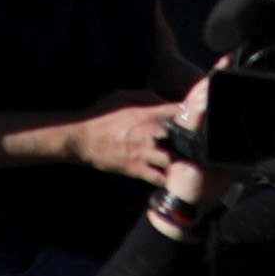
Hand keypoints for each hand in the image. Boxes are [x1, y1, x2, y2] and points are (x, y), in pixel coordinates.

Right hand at [66, 96, 193, 183]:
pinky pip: (160, 178)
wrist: (80, 138)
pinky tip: (165, 176)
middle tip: (189, 145)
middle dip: (187, 141)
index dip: (190, 116)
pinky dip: (165, 179)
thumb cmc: (100, 116)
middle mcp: (148, 133)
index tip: (195, 120)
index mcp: (145, 113)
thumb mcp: (119, 96)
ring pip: (173, 160)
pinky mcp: (136, 168)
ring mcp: (143, 152)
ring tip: (178, 163)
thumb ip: (144, 96)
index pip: (178, 112)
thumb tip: (164, 101)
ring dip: (176, 162)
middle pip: (182, 138)